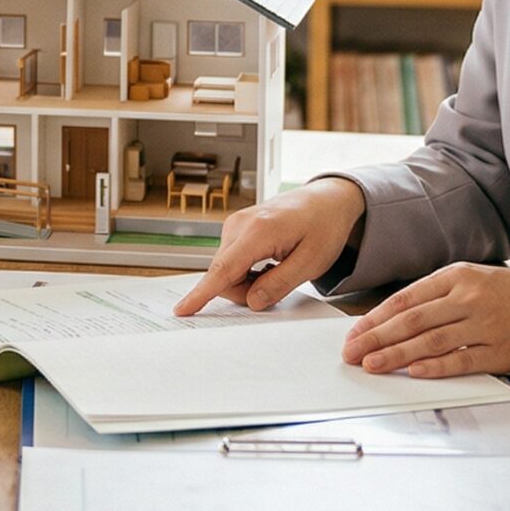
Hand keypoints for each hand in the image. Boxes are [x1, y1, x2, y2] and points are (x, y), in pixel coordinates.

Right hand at [172, 178, 364, 315]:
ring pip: (226, 270)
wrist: (327, 200)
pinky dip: (247, 271)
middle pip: (223, 275)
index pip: (223, 270)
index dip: (202, 294)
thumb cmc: (323, 226)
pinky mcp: (236, 229)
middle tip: (279, 286)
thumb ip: (279, 284)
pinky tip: (269, 262)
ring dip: (248, 281)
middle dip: (245, 291)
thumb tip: (252, 302)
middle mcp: (239, 225)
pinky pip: (231, 261)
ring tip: (278, 269)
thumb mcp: (311, 262)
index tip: (182, 310)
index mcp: (258, 231)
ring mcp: (235, 225)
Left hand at [341, 263, 509, 378]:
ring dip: (398, 354)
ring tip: (372, 365)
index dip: (376, 318)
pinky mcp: (501, 350)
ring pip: (432, 340)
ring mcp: (485, 323)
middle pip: (412, 320)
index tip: (354, 334)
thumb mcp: (472, 279)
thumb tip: (392, 319)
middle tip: (352, 353)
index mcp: (457, 276)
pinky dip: (437, 367)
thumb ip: (436, 296)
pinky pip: (463, 360)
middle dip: (377, 338)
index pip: (405, 299)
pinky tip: (415, 372)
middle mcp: (468, 297)